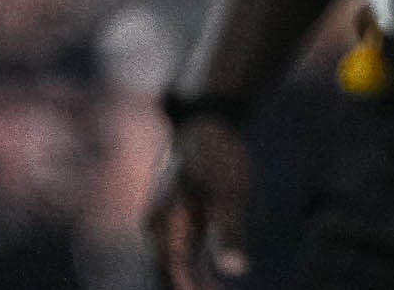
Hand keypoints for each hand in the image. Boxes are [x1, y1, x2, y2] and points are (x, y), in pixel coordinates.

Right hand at [147, 115, 251, 288]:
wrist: (207, 121)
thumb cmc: (218, 155)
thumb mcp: (231, 193)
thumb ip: (231, 232)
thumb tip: (237, 270)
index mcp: (164, 224)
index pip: (173, 272)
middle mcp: (156, 227)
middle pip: (168, 273)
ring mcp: (164, 223)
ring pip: (174, 266)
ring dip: (193, 285)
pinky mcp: (176, 219)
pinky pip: (181, 254)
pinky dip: (195, 272)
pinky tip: (213, 283)